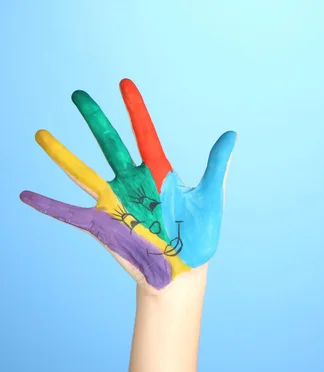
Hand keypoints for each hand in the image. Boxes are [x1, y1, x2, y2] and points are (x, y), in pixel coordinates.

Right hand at [20, 79, 236, 292]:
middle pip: (109, 143)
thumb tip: (231, 134)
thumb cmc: (199, 235)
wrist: (184, 271)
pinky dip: (49, 206)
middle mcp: (133, 183)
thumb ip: (216, 166)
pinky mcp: (104, 226)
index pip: (144, 133)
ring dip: (63, 156)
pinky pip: (71, 214)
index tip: (124, 83)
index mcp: (159, 173)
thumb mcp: (210, 198)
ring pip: (84, 173)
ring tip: (41, 134)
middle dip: (94, 118)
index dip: (135, 109)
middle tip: (77, 94)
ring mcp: (116, 203)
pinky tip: (26, 196)